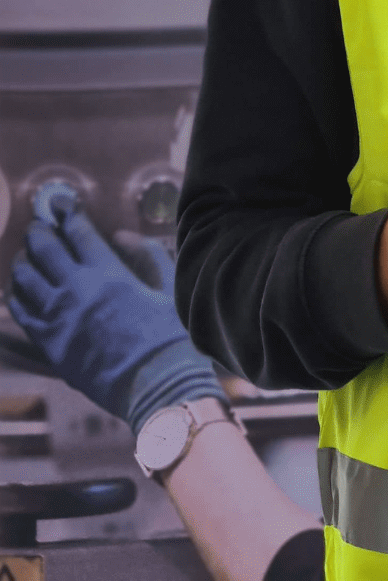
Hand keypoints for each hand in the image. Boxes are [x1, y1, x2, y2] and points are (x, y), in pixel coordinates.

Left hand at [6, 206, 225, 436]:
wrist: (156, 384)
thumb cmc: (169, 334)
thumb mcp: (167, 286)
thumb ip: (146, 254)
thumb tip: (119, 237)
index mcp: (109, 273)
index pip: (80, 234)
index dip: (69, 216)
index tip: (63, 206)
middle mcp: (78, 291)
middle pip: (46, 251)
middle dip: (40, 233)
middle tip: (38, 225)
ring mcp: (59, 320)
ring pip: (26, 281)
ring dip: (23, 262)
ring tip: (24, 255)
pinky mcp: (50, 346)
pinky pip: (23, 315)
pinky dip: (15, 298)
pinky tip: (15, 291)